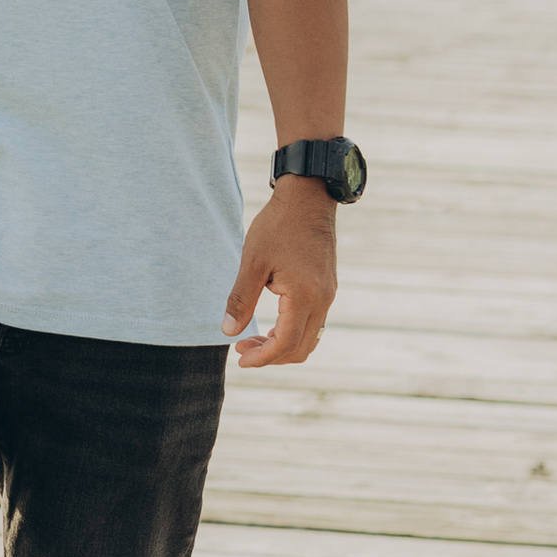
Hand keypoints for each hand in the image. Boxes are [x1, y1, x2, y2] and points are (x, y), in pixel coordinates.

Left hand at [223, 178, 338, 367]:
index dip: (262, 357)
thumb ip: (241, 299)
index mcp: (305, 296)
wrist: (308, 197)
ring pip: (309, 338)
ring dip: (282, 346)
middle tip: (241, 349)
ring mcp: (328, 294)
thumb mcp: (253, 261)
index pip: (285, 343)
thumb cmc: (278, 226)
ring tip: (253, 339)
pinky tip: (271, 323)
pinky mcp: (327, 287)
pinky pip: (313, 322)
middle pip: (300, 348)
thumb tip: (229, 332)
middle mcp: (323, 300)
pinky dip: (293, 332)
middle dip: (271, 356)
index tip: (240, 359)